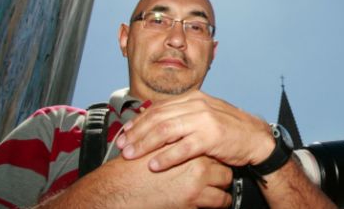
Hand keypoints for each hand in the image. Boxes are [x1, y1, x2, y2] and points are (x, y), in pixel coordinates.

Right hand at [94, 153, 232, 208]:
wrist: (117, 192)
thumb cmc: (130, 173)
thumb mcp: (151, 148)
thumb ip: (167, 142)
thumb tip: (178, 142)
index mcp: (185, 144)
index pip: (210, 142)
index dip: (211, 149)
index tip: (215, 153)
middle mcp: (194, 159)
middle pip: (222, 159)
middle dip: (221, 165)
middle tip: (219, 169)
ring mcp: (197, 180)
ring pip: (225, 179)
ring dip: (223, 183)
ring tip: (219, 186)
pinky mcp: (195, 199)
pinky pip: (220, 200)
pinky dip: (221, 201)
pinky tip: (218, 201)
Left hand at [116, 90, 274, 171]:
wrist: (255, 138)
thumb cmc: (228, 130)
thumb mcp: (204, 115)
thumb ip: (182, 116)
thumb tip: (154, 121)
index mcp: (193, 98)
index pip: (158, 107)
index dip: (138, 121)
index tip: (124, 134)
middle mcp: (197, 105)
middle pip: (157, 118)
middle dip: (136, 133)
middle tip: (121, 146)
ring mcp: (205, 119)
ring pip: (166, 130)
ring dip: (145, 144)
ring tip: (131, 155)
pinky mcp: (212, 137)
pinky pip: (183, 148)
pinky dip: (166, 157)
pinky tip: (154, 165)